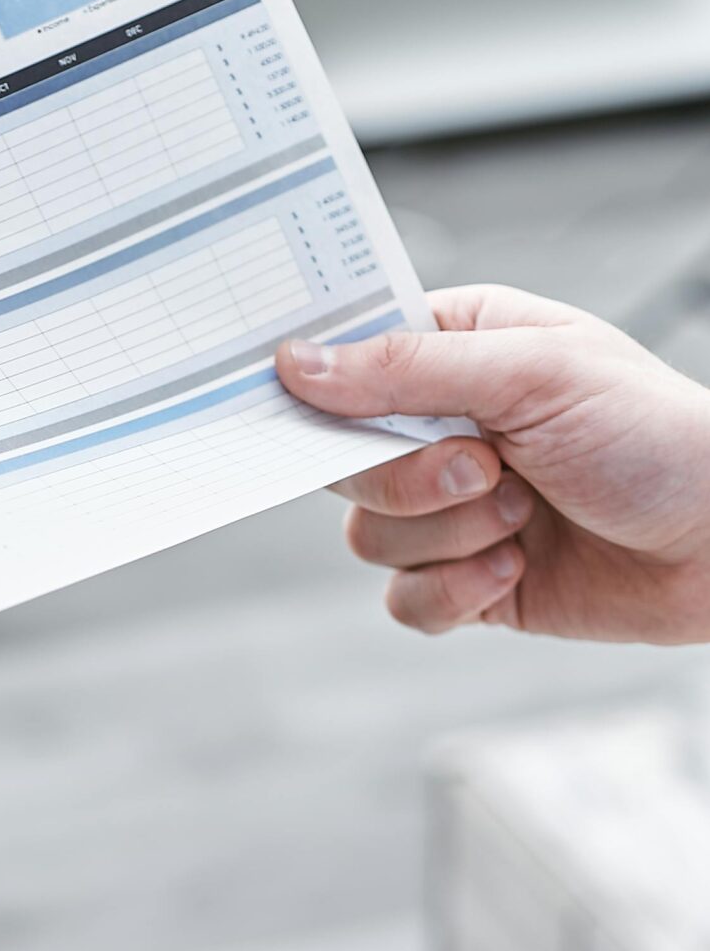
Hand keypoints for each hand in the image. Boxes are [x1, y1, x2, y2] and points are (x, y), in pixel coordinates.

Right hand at [274, 285, 709, 640]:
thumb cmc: (654, 437)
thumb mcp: (533, 375)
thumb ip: (406, 368)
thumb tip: (297, 365)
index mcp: (456, 350)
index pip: (344, 362)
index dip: (317, 390)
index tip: (298, 406)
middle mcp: (443, 428)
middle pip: (343, 463)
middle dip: (411, 479)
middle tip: (486, 468)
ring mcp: (451, 510)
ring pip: (368, 536)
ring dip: (448, 537)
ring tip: (525, 517)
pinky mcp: (467, 581)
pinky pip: (404, 600)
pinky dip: (456, 593)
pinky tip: (517, 570)